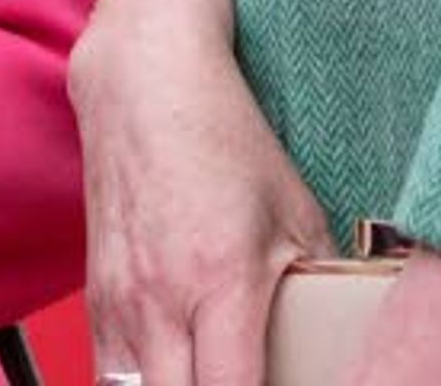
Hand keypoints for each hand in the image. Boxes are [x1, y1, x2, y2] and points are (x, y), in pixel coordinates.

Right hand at [75, 0, 329, 385]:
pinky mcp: (95, 298)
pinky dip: (141, 385)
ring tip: (210, 376)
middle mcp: (160, 300)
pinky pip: (111, 373)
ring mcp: (119, 302)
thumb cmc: (224, 138)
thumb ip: (320, 282)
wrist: (142, 84)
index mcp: (220, 281)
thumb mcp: (297, 208)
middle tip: (249, 379)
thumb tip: (344, 333)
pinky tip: (174, 372)